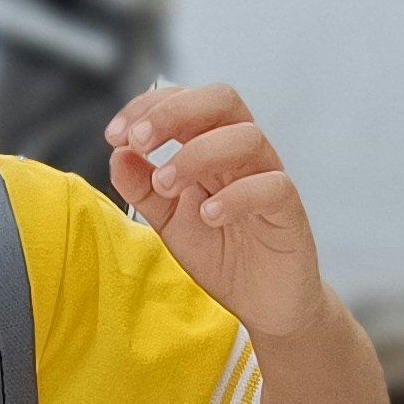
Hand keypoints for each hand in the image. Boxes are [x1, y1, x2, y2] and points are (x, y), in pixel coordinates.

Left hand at [105, 83, 325, 347]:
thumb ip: (142, 188)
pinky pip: (272, 186)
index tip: (114, 134)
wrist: (262, 303)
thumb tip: (117, 153)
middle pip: (221, 100)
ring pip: (246, 137)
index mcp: (211, 147)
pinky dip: (236, 196)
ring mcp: (268, 178)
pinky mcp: (288, 210)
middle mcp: (241, 154)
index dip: (148, 107)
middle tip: (138, 141)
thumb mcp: (169, 220)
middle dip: (173, 112)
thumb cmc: (222, 254)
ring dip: (197, 154)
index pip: (185, 101)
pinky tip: (208, 215)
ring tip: (166, 184)